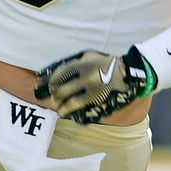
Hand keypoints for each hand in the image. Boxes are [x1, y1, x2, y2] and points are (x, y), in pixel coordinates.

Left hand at [34, 47, 154, 123]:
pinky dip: (75, 113)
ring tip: (61, 108)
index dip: (50, 84)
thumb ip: (66, 63)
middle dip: (54, 97)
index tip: (48, 87)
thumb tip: (40, 75)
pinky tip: (72, 112)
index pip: (58, 76)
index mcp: (83, 63)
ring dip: (62, 108)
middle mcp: (88, 77)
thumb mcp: (86, 56)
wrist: (130, 74)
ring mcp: (95, 92)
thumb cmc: (103, 63)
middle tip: (54, 99)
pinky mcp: (101, 104)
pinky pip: (82, 112)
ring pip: (70, 105)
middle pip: (61, 92)